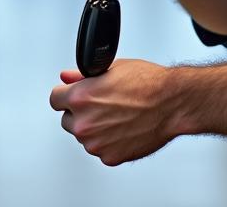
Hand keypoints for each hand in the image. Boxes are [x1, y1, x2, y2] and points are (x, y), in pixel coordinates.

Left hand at [50, 59, 179, 165]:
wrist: (171, 103)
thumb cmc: (147, 83)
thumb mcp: (111, 68)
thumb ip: (81, 75)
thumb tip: (66, 76)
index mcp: (80, 98)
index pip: (55, 99)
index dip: (66, 94)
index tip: (73, 94)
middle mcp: (84, 123)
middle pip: (67, 119)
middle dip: (79, 112)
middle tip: (101, 104)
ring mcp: (96, 143)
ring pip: (84, 136)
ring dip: (94, 128)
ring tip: (117, 114)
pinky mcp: (109, 158)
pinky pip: (100, 149)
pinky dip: (108, 141)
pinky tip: (123, 127)